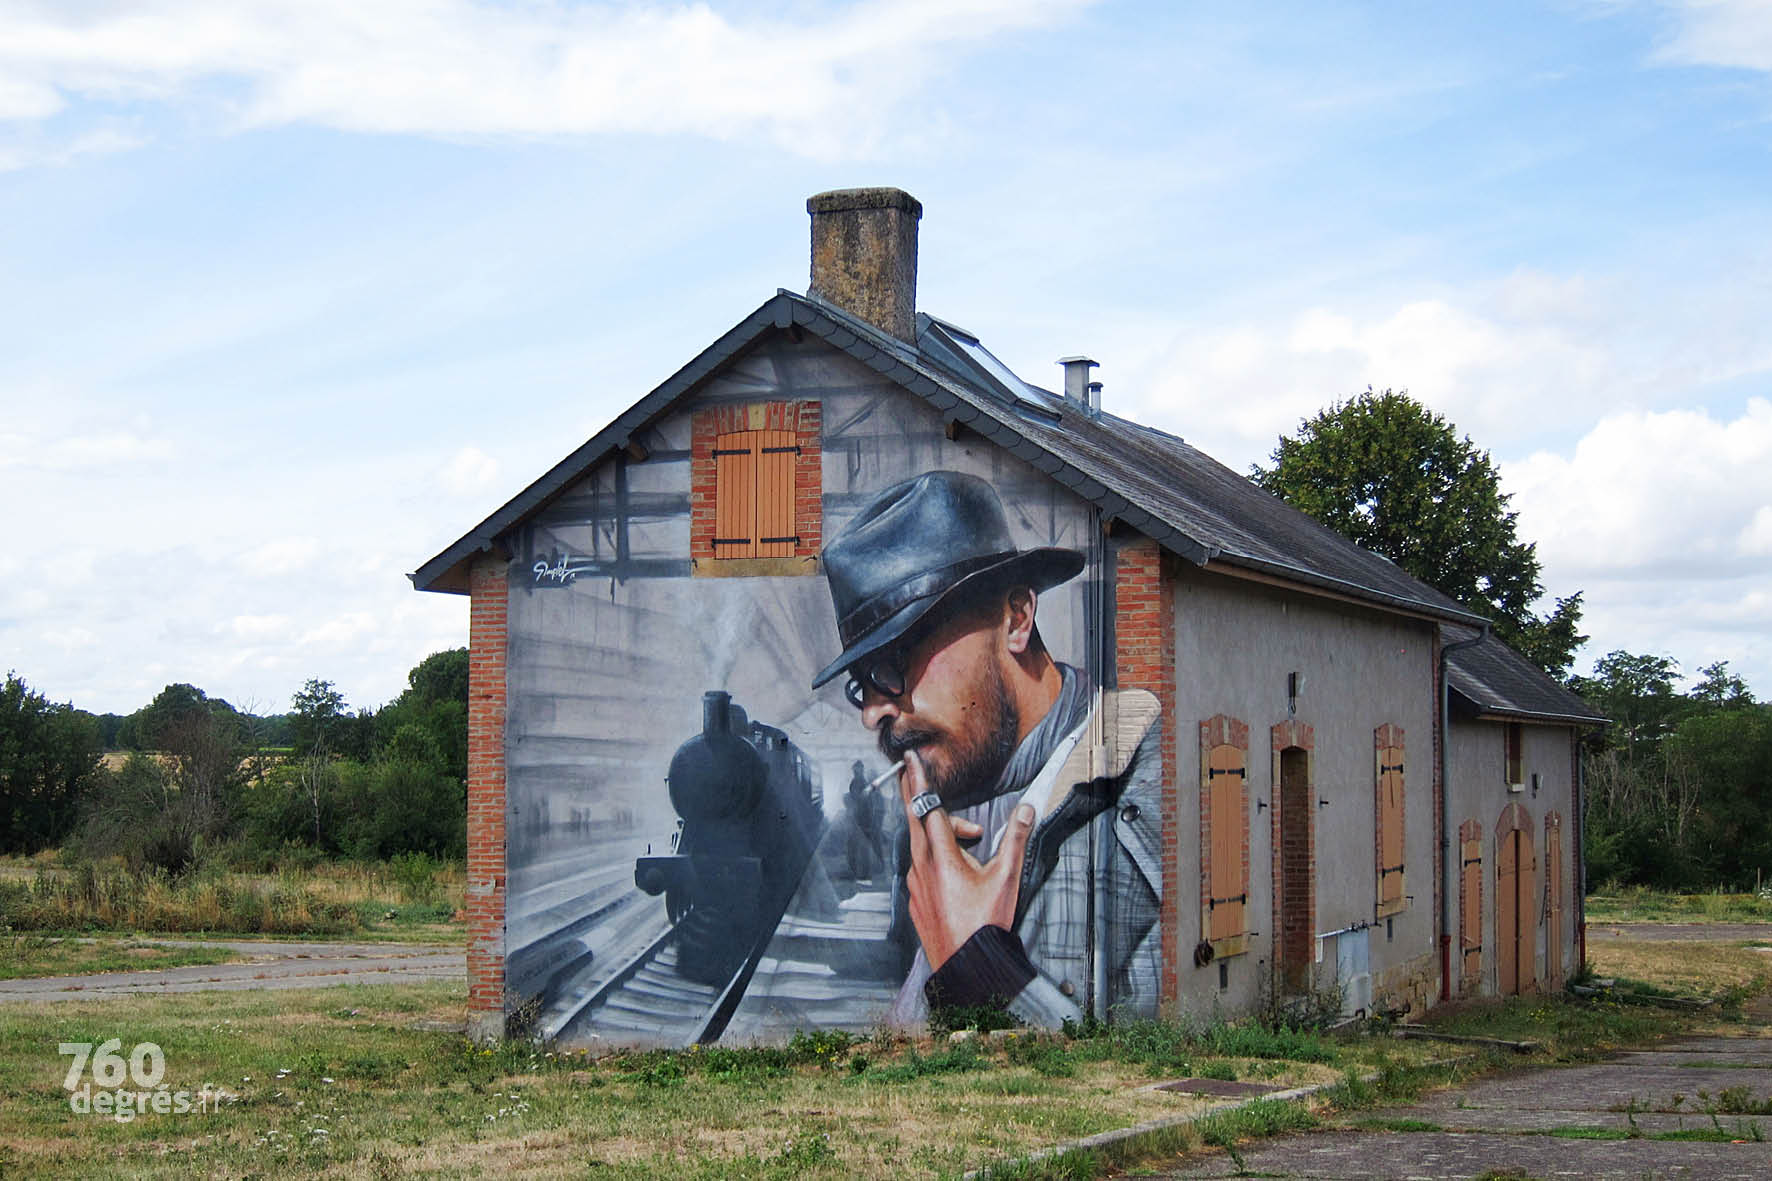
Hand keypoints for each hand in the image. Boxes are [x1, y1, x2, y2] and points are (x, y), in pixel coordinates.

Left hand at [898, 751, 1035, 970]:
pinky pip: (921, 866)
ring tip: (973, 839)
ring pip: (921, 845)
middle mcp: (921, 867)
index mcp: (941, 857)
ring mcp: (914, 884)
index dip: (918, 780)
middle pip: (915, 820)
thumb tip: (1027, 809)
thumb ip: (1015, 839)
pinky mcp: (915, 899)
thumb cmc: (985, 926)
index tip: (909, 760)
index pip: (926, 808)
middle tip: (915, 773)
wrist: (967, 968)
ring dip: (941, 833)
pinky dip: (935, 856)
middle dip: (917, 795)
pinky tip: (958, 869)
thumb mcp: (1006, 880)